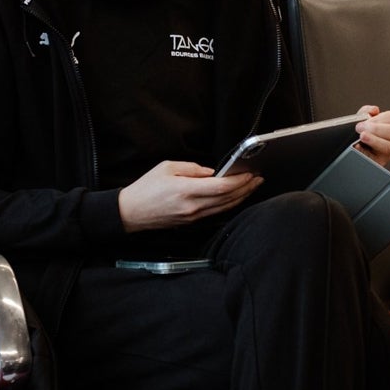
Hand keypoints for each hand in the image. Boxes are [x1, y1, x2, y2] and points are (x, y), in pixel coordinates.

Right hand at [118, 161, 261, 231]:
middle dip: (246, 188)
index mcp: (186, 190)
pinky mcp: (191, 221)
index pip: (221, 187)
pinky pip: (216, 213)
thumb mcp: (166, 168)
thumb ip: (192, 168)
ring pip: (225, 207)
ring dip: (241, 197)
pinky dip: (229, 204)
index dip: (239, 180)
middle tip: (258, 178)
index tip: (249, 172)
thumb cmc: (146, 188)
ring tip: (252, 187)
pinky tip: (236, 198)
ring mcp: (193, 216)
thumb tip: (211, 172)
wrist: (131, 212)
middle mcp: (193, 206)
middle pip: (228, 198)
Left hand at [354, 105, 389, 165]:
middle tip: (360, 128)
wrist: (351, 148)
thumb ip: (366, 111)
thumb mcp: (362, 119)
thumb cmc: (360, 132)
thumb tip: (374, 110)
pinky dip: (365, 152)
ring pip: (388, 147)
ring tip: (362, 136)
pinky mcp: (381, 162)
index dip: (378, 118)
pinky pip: (376, 159)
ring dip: (374, 140)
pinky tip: (357, 147)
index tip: (365, 120)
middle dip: (376, 129)